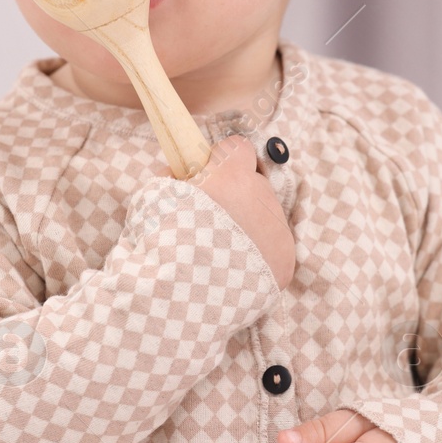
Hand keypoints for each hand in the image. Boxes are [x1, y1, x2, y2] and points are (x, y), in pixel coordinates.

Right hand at [173, 134, 295, 290]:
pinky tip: (235, 272)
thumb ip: (174, 181)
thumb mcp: (155, 198)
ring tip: (220, 254)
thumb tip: (181, 175)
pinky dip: (258, 257)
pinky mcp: (286, 260)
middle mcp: (262, 195)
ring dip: (248, 228)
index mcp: (231, 174)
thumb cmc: (162, 241)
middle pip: (254, 184)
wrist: (181, 294)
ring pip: (267, 217)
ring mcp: (278, 229)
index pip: (238, 148)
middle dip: (236, 197)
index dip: (221, 160)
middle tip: (210, 222)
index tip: (207, 176)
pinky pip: (275, 249)